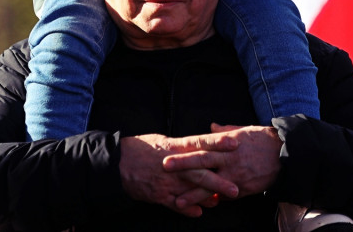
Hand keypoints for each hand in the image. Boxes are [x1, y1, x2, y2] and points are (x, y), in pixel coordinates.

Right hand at [119, 132, 240, 217]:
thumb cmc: (141, 148)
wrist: (116, 163)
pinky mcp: (157, 194)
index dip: (217, 143)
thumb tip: (201, 146)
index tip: (235, 143)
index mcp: (174, 147)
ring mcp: (166, 181)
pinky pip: (175, 204)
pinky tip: (198, 213)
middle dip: (218, 180)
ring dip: (206, 197)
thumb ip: (182, 146)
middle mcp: (173, 164)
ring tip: (220, 202)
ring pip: (189, 190)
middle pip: (199, 171)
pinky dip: (186, 209)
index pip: (200, 142)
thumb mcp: (162, 141)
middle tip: (236, 187)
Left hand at [162, 123, 282, 209]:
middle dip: (183, 165)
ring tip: (178, 201)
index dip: (186, 148)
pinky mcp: (244, 188)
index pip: (203, 144)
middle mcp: (229, 158)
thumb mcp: (244, 130)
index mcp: (228, 142)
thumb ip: (225, 131)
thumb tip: (211, 127)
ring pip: (211, 185)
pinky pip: (225, 195)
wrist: (286, 155)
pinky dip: (213, 200)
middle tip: (164, 167)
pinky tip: (201, 206)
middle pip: (203, 161)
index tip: (170, 149)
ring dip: (194, 194)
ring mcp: (236, 174)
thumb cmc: (264, 140)